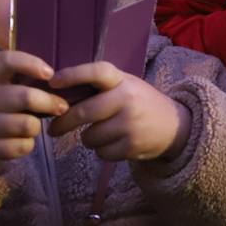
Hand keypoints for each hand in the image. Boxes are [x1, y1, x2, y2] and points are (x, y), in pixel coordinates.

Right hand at [0, 50, 68, 165]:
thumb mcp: (2, 84)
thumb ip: (26, 79)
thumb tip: (66, 81)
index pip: (6, 60)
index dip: (31, 64)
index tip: (50, 73)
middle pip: (25, 97)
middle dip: (50, 103)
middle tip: (62, 107)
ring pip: (26, 124)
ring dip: (37, 126)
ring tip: (33, 125)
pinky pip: (20, 146)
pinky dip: (27, 145)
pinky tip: (21, 140)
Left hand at [46, 61, 191, 161]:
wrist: (173, 126)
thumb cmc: (138, 102)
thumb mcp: (124, 86)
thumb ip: (98, 88)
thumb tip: (56, 95)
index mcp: (122, 80)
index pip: (97, 72)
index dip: (73, 75)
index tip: (52, 82)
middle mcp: (127, 99)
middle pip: (84, 112)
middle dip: (64, 122)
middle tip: (53, 129)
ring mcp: (130, 124)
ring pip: (90, 137)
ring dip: (88, 138)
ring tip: (102, 133)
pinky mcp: (132, 146)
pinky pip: (101, 153)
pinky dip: (102, 151)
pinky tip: (115, 143)